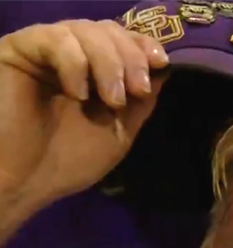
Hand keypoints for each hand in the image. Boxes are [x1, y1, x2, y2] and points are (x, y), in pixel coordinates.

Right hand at [0, 20, 168, 206]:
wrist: (24, 182)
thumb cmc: (69, 160)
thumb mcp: (119, 130)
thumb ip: (141, 101)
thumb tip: (163, 69)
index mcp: (96, 71)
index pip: (124, 40)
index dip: (144, 45)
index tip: (160, 64)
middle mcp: (71, 54)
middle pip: (108, 30)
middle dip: (131, 57)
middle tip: (138, 90)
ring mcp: (44, 50)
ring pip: (85, 30)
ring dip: (109, 62)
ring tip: (112, 100)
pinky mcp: (19, 50)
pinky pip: (54, 38)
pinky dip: (75, 64)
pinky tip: (77, 94)